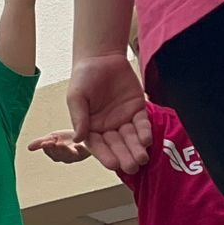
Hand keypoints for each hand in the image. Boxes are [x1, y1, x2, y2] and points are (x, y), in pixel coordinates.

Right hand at [27, 130, 90, 164]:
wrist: (86, 133)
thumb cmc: (68, 138)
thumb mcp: (53, 138)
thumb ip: (41, 142)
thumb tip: (29, 147)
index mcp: (58, 155)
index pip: (50, 152)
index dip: (47, 148)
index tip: (44, 143)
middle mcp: (68, 157)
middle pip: (60, 155)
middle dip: (55, 149)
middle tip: (52, 143)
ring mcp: (78, 155)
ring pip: (69, 155)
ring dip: (65, 150)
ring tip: (61, 144)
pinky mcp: (88, 151)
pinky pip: (84, 151)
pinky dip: (81, 149)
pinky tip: (78, 145)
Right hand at [66, 54, 151, 171]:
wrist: (102, 58)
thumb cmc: (84, 77)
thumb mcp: (76, 97)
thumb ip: (79, 117)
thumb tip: (78, 138)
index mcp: (91, 127)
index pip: (98, 145)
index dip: (105, 155)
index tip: (113, 164)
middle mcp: (107, 127)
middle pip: (117, 145)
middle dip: (125, 155)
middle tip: (132, 166)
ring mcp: (123, 119)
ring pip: (131, 137)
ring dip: (137, 148)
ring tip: (142, 158)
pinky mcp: (137, 110)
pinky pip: (142, 123)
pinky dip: (145, 131)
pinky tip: (147, 139)